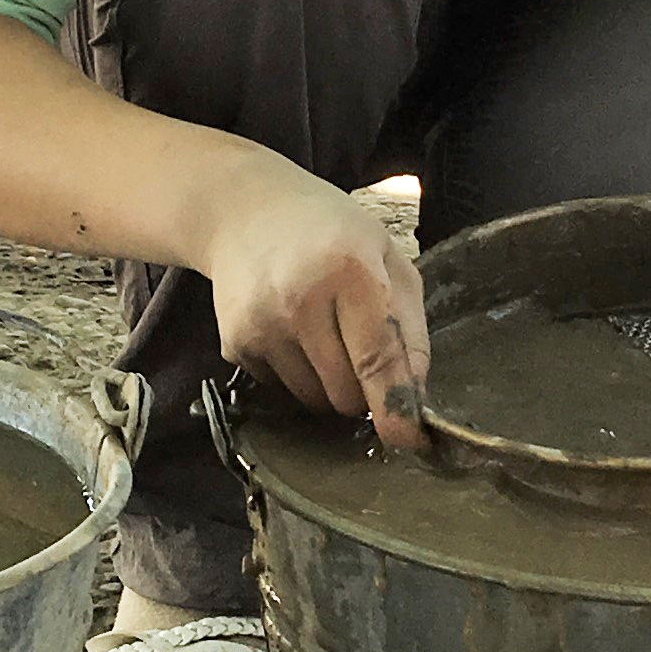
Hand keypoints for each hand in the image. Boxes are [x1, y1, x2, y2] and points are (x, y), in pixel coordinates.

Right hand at [194, 155, 430, 446]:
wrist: (245, 211)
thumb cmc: (331, 232)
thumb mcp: (387, 256)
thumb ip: (410, 326)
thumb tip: (415, 397)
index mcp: (351, 270)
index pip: (378, 358)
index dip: (396, 407)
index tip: (409, 440)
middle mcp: (301, 300)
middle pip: (346, 393)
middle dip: (363, 388)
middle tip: (358, 347)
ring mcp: (261, 325)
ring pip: (314, 400)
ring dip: (328, 384)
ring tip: (322, 332)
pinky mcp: (235, 343)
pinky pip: (281, 391)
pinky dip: (296, 374)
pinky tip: (290, 330)